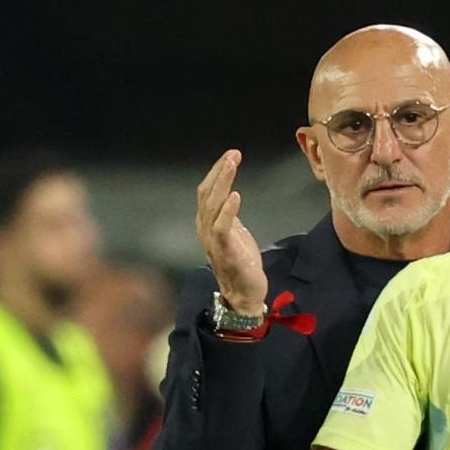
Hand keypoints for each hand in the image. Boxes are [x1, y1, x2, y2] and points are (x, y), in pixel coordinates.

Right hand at [195, 149, 268, 314]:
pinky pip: (222, 227)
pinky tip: (235, 195)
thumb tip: (229, 196)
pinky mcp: (226, 251)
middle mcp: (205, 229)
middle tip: (233, 154)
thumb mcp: (234, 234)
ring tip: (232, 165)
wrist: (244, 294)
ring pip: (213, 206)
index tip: (231, 155)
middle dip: (219, 172)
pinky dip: (228, 210)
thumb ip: (228, 217)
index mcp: (206, 224)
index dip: (217, 172)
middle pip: (207, 194)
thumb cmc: (241, 264)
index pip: (207, 191)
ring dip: (223, 183)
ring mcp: (213, 240)